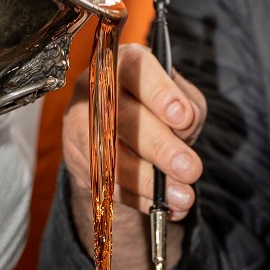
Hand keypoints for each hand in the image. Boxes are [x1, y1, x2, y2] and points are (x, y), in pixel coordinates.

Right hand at [62, 42, 204, 221]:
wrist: (123, 137)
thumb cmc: (157, 110)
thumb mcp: (181, 100)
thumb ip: (189, 107)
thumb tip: (185, 124)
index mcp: (123, 63)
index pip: (137, 69)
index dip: (160, 93)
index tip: (183, 118)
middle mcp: (94, 89)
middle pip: (123, 117)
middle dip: (160, 147)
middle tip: (190, 169)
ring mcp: (80, 125)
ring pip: (111, 157)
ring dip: (149, 182)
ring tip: (182, 197)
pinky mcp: (79, 160)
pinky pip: (106, 184)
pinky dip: (138, 199)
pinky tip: (164, 206)